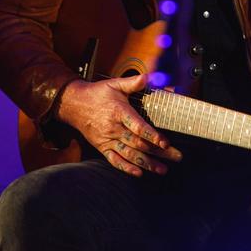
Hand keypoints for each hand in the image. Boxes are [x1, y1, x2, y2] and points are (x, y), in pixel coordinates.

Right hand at [57, 74, 181, 176]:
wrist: (73, 104)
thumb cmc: (97, 94)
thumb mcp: (114, 84)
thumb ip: (133, 83)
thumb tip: (148, 77)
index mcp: (118, 112)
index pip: (138, 127)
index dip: (152, 136)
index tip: (165, 142)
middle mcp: (113, 128)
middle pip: (138, 144)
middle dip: (159, 152)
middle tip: (177, 156)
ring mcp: (107, 139)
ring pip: (129, 155)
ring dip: (147, 164)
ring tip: (163, 169)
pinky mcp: (102, 147)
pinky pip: (114, 161)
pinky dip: (126, 168)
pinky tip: (139, 173)